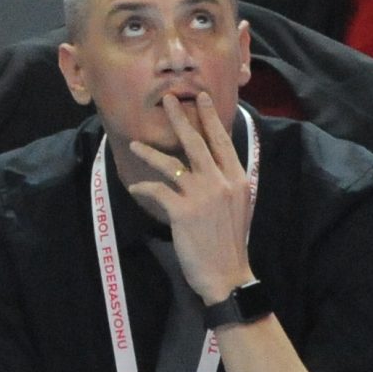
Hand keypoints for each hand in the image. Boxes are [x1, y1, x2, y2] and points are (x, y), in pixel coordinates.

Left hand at [123, 89, 254, 304]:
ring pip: (172, 164)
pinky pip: (157, 191)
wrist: (228, 273)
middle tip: (167, 99)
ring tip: (135, 144)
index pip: (222, 141)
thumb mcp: (238, 205)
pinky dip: (145, 187)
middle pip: (197, 143)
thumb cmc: (230, 241)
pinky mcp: (183, 211)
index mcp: (237, 178)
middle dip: (180, 118)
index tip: (201, 98)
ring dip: (151, 152)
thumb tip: (212, 163)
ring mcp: (202, 195)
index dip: (210, 118)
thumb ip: (226, 182)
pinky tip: (136, 186)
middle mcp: (221, 181)